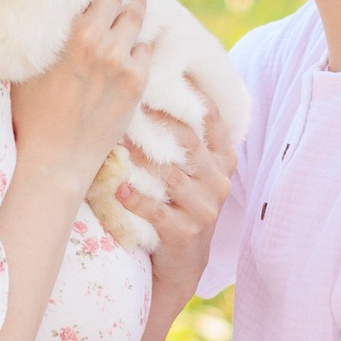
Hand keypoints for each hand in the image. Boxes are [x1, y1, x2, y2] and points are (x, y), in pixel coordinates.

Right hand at [8, 0, 152, 184]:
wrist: (56, 156)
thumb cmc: (31, 113)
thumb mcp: (30, 65)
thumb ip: (48, 36)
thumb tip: (49, 14)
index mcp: (78, 34)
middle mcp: (105, 44)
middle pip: (124, 2)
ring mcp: (125, 65)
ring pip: (139, 26)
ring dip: (138, 10)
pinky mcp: (137, 85)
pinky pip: (146, 54)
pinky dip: (143, 44)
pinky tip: (139, 41)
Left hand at [109, 112, 236, 282]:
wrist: (182, 265)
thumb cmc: (179, 208)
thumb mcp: (191, 173)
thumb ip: (184, 141)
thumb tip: (154, 95)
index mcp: (223, 160)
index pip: (212, 119)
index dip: (191, 96)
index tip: (164, 75)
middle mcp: (219, 181)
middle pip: (189, 143)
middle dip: (159, 123)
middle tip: (129, 107)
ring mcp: (205, 209)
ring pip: (171, 176)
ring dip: (140, 160)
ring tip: (116, 146)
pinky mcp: (186, 233)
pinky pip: (158, 211)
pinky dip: (136, 200)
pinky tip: (118, 190)